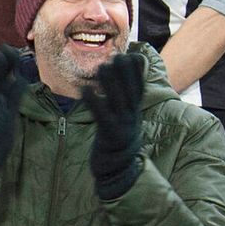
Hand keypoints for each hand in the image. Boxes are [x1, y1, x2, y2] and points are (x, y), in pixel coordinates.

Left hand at [85, 52, 145, 198]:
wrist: (118, 170)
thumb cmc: (117, 138)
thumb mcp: (125, 117)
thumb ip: (126, 98)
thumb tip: (127, 81)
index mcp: (134, 112)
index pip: (139, 89)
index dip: (136, 72)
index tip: (132, 56)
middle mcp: (131, 118)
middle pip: (130, 92)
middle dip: (125, 73)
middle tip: (117, 56)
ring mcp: (122, 127)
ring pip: (118, 101)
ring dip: (110, 83)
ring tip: (102, 67)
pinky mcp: (110, 136)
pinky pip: (102, 116)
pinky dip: (94, 102)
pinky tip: (85, 89)